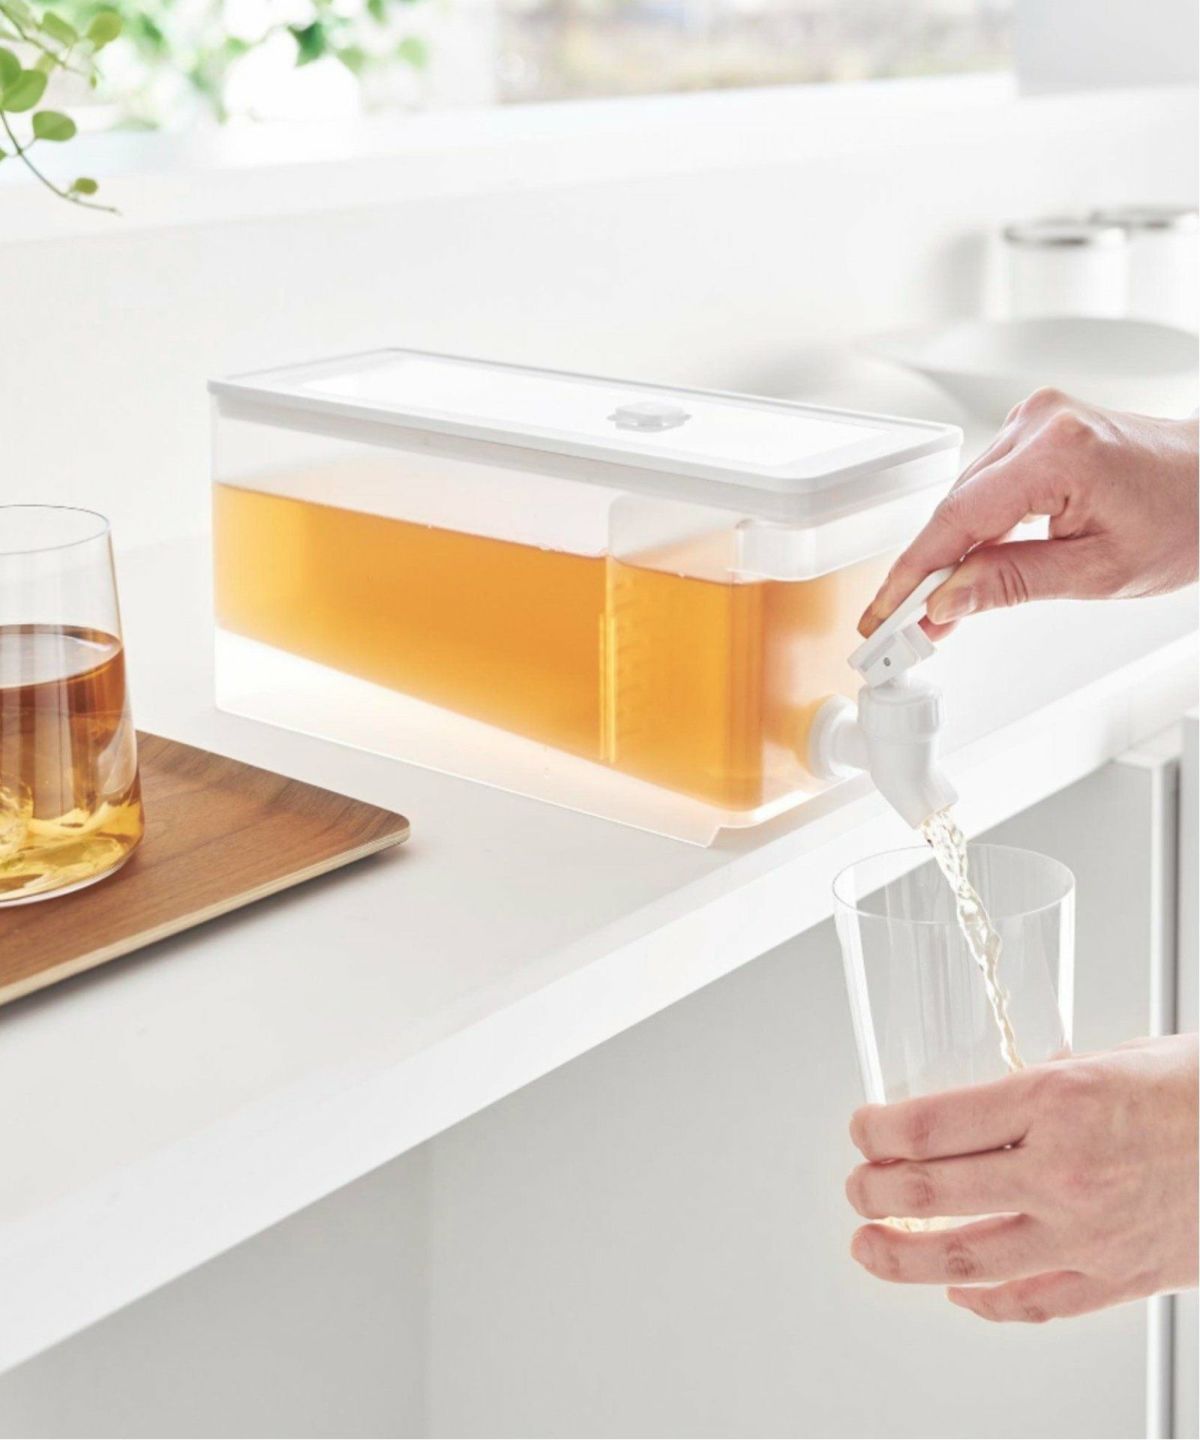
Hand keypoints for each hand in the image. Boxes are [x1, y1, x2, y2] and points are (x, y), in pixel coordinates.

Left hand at [845, 1033, 1198, 1322]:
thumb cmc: (1199, 1088)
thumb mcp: (1109, 1059)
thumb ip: (1042, 1085)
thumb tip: (990, 1102)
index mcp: (1056, 1100)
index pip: (929, 1126)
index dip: (876, 1131)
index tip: (860, 1129)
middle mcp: (1064, 1169)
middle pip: (931, 1193)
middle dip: (873, 1192)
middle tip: (853, 1187)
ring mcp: (1089, 1233)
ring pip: (967, 1259)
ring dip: (903, 1257)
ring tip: (869, 1248)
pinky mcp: (1120, 1278)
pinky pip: (1034, 1303)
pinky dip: (985, 1302)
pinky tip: (959, 1292)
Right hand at [859, 389, 1198, 638]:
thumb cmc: (1183, 520)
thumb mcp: (1097, 573)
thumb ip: (1011, 584)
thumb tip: (946, 600)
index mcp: (1057, 454)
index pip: (957, 521)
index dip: (911, 576)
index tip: (883, 616)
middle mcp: (1038, 423)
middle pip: (954, 509)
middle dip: (928, 572)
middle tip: (904, 628)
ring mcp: (1034, 419)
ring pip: (964, 498)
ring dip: (950, 551)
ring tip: (937, 605)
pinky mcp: (1034, 427)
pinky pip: (982, 483)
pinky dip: (972, 526)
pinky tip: (968, 563)